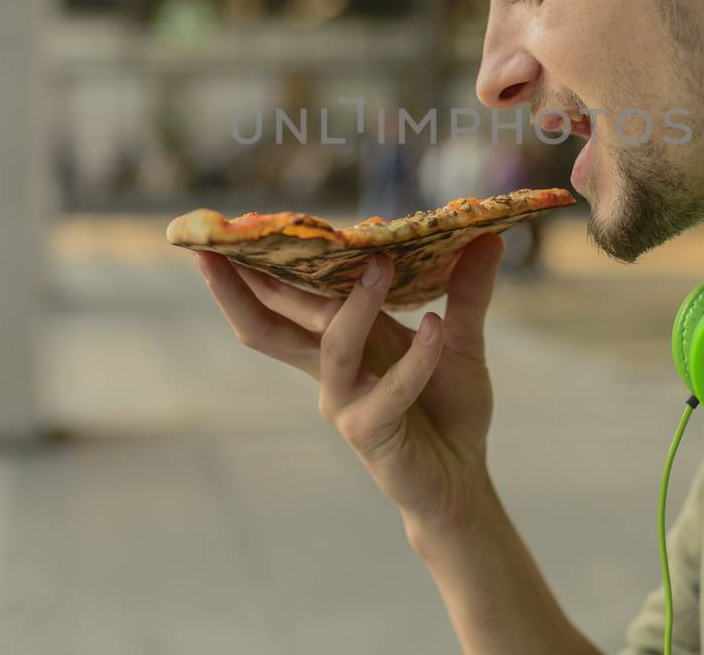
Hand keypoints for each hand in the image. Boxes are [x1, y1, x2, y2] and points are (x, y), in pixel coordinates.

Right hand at [194, 234, 506, 530]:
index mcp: (337, 339)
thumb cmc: (448, 407)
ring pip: (335, 345)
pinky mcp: (369, 431)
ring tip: (381, 263)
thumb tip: (489, 234)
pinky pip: (391, 389)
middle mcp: (329, 368)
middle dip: (238, 287)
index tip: (231, 224)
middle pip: (266, 325)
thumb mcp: (461, 338)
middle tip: (214, 246)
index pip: (283, 298)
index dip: (254, 266)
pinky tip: (435, 327)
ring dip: (357, 303)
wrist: (462, 478)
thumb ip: (467, 290)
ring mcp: (343, 400)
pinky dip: (415, 360)